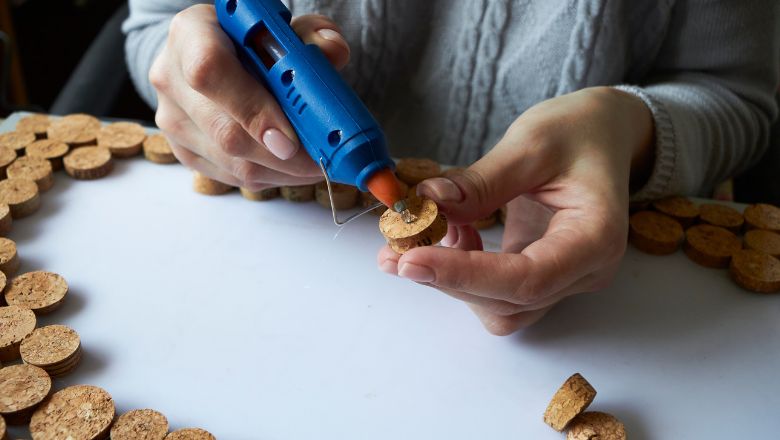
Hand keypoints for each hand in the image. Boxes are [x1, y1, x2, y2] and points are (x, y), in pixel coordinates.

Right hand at [149, 5, 350, 189]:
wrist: (209, 56)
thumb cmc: (247, 40)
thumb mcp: (280, 26)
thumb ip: (310, 34)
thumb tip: (333, 52)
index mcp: (190, 33)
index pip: (211, 71)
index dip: (253, 108)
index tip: (289, 138)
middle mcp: (172, 79)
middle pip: (226, 132)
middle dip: (282, 155)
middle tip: (322, 160)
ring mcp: (174, 121)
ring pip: (234, 163)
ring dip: (285, 171)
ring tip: (320, 165)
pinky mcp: (186, 153)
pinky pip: (235, 177)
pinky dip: (275, 177)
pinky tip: (299, 168)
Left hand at [378, 87, 654, 334]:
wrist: (603, 133)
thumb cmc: (580, 130)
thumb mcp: (532, 142)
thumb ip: (482, 181)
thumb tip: (429, 203)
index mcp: (596, 238)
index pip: (526, 279)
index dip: (465, 276)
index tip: (412, 260)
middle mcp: (584, 270)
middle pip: (508, 301)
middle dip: (447, 279)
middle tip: (395, 249)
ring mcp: (564, 277)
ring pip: (500, 307)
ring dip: (452, 283)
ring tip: (415, 243)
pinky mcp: (542, 271)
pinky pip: (498, 291)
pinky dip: (464, 273)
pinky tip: (449, 235)